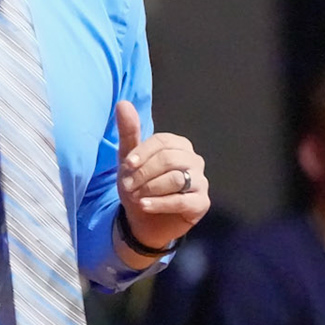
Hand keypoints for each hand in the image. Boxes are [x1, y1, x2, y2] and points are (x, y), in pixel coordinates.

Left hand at [115, 100, 208, 254]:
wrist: (144, 221)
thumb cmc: (139, 185)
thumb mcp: (129, 160)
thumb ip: (128, 132)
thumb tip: (123, 103)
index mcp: (179, 146)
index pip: (162, 142)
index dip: (143, 153)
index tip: (127, 166)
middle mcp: (194, 160)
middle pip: (169, 159)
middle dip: (144, 173)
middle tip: (128, 186)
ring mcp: (201, 182)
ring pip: (176, 178)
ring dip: (150, 188)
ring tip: (136, 197)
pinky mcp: (201, 203)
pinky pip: (182, 200)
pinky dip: (159, 203)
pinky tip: (144, 205)